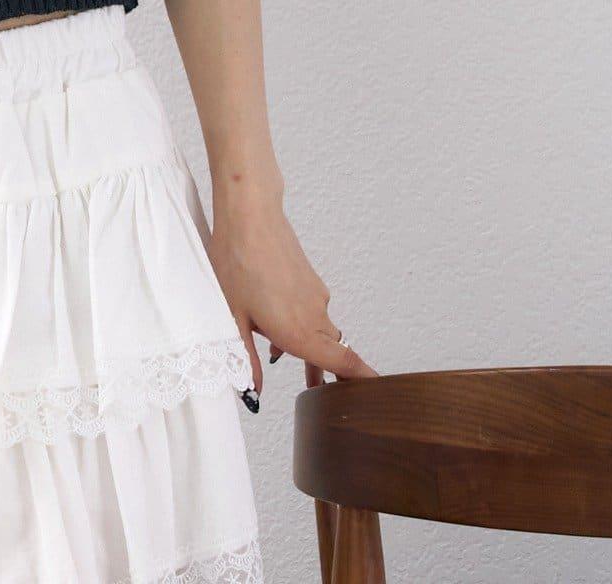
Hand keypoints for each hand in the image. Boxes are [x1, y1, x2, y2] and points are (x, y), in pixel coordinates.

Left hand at [205, 191, 379, 395]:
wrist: (249, 215)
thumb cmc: (237, 262)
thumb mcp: (233, 317)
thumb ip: (246, 358)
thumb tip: (254, 391)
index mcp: (300, 332)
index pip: (344, 364)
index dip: (362, 382)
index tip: (378, 397)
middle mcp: (315, 316)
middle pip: (331, 352)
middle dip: (321, 370)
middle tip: (312, 389)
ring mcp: (316, 296)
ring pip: (320, 329)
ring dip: (305, 343)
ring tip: (277, 352)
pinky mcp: (310, 280)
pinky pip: (311, 309)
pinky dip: (298, 319)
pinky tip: (271, 314)